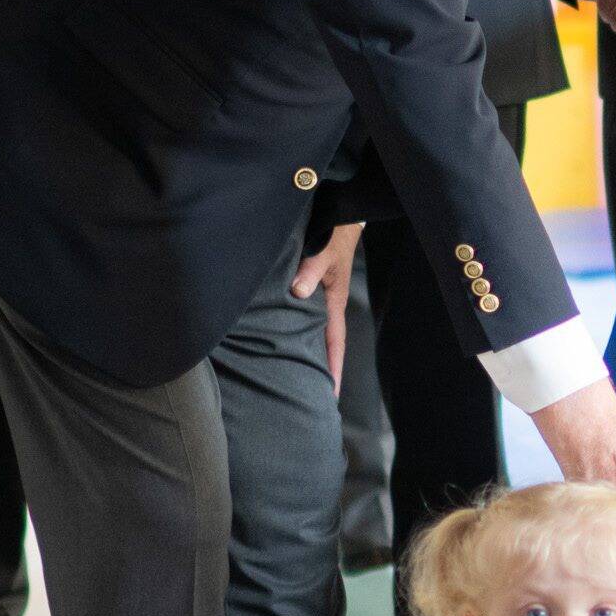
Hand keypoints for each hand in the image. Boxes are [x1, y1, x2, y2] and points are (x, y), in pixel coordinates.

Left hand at [292, 222, 365, 389]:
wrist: (336, 216)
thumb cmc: (332, 235)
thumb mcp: (323, 251)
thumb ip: (311, 270)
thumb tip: (298, 291)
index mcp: (333, 302)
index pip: (334, 343)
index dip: (333, 369)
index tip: (330, 394)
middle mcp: (325, 305)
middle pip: (322, 345)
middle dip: (318, 371)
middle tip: (309, 399)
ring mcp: (316, 299)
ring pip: (309, 333)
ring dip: (304, 354)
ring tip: (291, 380)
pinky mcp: (306, 290)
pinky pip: (299, 318)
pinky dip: (292, 332)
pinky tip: (279, 342)